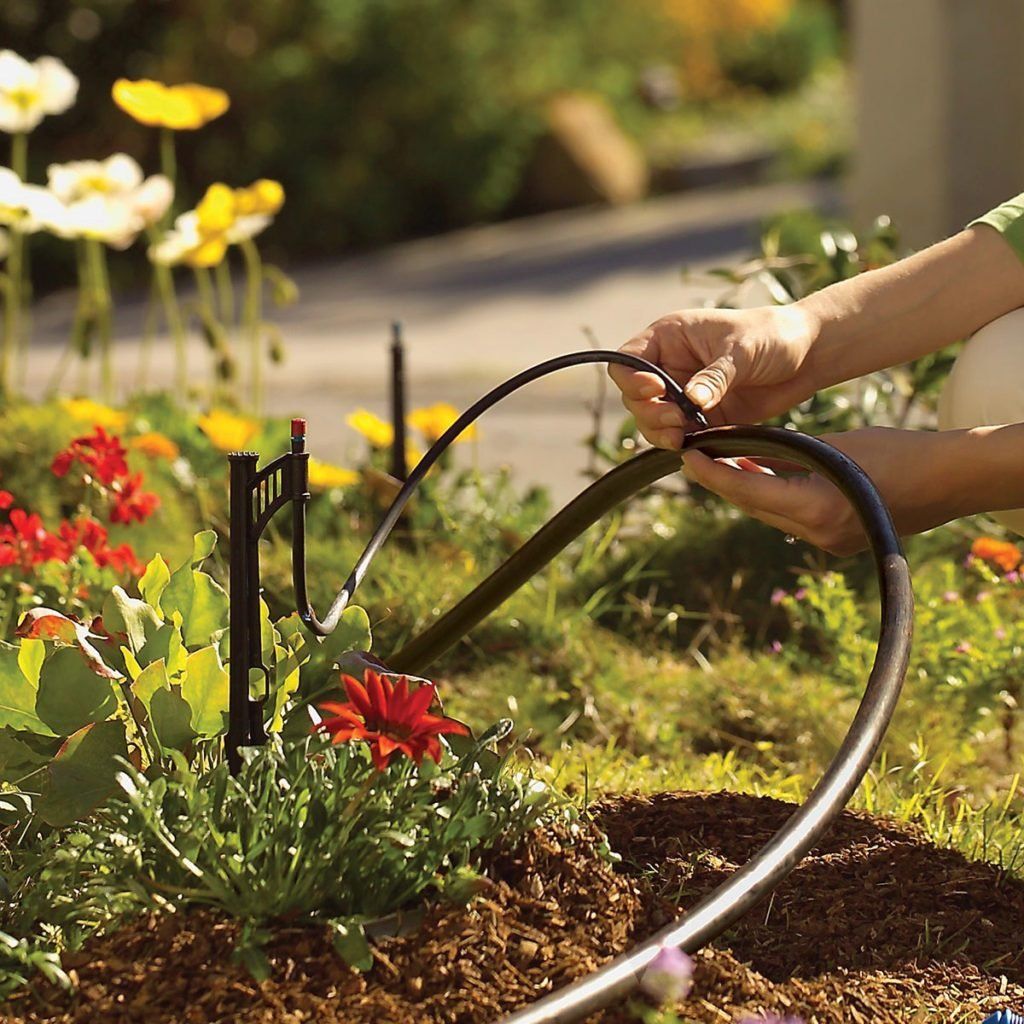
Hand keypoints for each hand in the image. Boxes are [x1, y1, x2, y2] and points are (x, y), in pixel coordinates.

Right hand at [609, 304, 819, 447]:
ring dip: (660, 432)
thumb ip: (714, 377)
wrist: (808, 354)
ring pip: (651, 420)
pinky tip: (695, 443)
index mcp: (669, 337)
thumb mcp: (742, 350)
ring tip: (682, 437)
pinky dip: (681, 443)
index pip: (627, 360)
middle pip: (634, 397)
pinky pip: (677, 435)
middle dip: (650, 413)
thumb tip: (689, 402)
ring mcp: (683, 393)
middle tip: (677, 421)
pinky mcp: (701, 417)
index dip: (633, 380)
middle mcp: (669, 365)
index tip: (656, 390)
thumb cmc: (773, 336)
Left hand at [682, 428, 963, 555]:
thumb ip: (783, 454)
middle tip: (697, 456)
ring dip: (746, 491)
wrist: (947, 481)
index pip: (747, 490)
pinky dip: (773, 499)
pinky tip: (761, 477)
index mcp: (815, 507)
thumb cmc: (894, 452)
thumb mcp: (830, 446)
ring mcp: (828, 543)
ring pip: (770, 515)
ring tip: (722, 462)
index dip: (712, 474)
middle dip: (723, 482)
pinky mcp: (836, 543)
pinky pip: (791, 520)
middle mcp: (816, 533)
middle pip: (753, 507)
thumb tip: (740, 455)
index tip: (687, 456)